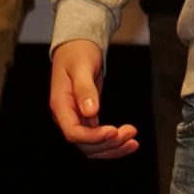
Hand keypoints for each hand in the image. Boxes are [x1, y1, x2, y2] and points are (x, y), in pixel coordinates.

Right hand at [49, 41, 139, 160]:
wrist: (78, 46)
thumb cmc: (77, 52)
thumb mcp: (81, 66)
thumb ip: (84, 89)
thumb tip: (90, 111)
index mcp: (60, 105)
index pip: (73, 133)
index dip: (93, 137)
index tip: (114, 130)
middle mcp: (66, 116)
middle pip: (85, 145)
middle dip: (108, 143)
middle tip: (130, 133)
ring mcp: (76, 118)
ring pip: (92, 146)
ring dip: (113, 147)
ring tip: (133, 141)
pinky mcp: (87, 118)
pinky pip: (98, 138)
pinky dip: (113, 142)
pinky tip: (129, 141)